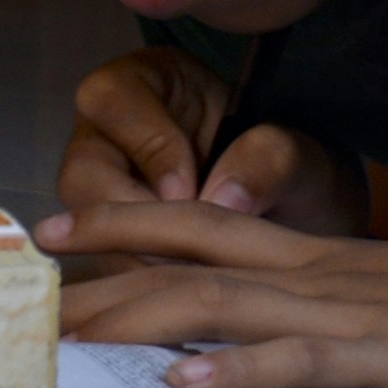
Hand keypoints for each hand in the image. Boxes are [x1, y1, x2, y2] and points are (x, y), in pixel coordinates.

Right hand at [38, 47, 350, 270]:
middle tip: (185, 255)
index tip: (191, 192)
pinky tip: (180, 304)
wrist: (306, 229)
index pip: (113, 98)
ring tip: (192, 283)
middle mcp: (112, 134)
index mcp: (152, 83)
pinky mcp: (110, 245)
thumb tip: (220, 197)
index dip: (147, 147)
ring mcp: (104, 192)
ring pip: (84, 229)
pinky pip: (104, 266)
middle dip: (132, 221)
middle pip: (82, 171)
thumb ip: (269, 161)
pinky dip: (139, 288)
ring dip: (134, 261)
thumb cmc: (298, 175)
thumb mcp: (301, 159)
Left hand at [39, 202, 387, 387]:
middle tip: (20, 280)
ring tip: (63, 331)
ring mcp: (358, 315)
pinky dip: (237, 372)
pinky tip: (182, 382)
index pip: (212, 228)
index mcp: (334, 261)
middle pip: (192, 256)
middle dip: (101, 267)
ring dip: (135, 317)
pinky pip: (302, 363)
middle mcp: (330, 276)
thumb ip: (371, 306)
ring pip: (225, 305)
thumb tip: (339, 326)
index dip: (131, 221)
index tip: (58, 227)